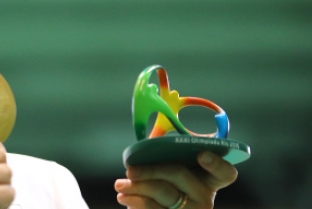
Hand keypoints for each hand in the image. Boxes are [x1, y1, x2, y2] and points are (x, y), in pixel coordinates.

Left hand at [114, 152, 237, 208]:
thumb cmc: (162, 185)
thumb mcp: (168, 170)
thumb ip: (166, 155)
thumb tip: (148, 142)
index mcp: (208, 180)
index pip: (225, 173)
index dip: (217, 163)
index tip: (201, 154)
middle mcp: (205, 197)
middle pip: (181, 175)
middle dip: (151, 170)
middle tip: (130, 171)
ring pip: (164, 194)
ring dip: (137, 188)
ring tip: (119, 185)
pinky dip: (135, 202)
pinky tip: (124, 197)